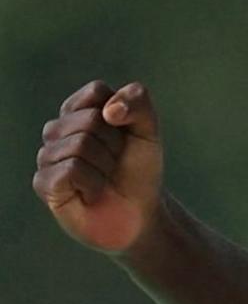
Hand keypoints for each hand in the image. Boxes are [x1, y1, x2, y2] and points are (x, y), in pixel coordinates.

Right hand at [33, 81, 165, 252]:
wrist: (140, 212)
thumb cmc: (139, 169)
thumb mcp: (148, 130)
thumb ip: (138, 101)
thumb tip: (109, 110)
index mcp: (78, 110)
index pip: (96, 91)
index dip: (123, 116)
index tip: (126, 136)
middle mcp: (57, 130)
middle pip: (90, 119)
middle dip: (115, 145)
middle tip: (116, 163)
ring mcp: (47, 156)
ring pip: (80, 144)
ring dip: (106, 166)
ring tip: (104, 178)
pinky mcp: (44, 182)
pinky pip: (71, 169)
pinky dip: (93, 183)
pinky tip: (92, 192)